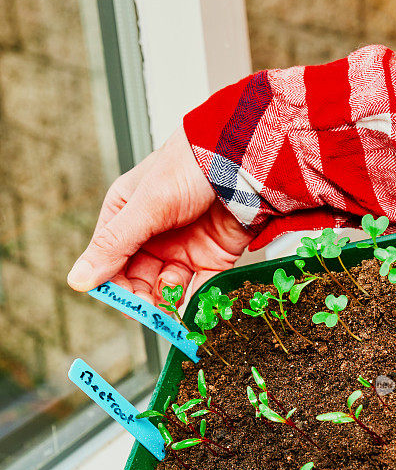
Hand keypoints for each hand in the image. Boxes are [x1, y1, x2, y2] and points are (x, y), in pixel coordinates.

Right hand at [67, 126, 252, 302]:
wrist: (243, 160)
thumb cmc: (191, 167)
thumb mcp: (147, 205)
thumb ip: (114, 244)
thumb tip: (78, 279)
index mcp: (127, 216)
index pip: (109, 259)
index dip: (112, 283)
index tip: (121, 300)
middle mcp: (153, 235)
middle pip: (137, 279)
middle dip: (140, 296)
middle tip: (147, 308)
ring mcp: (183, 248)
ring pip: (166, 288)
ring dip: (166, 300)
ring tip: (169, 303)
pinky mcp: (212, 259)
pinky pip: (198, 289)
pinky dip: (194, 302)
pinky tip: (191, 309)